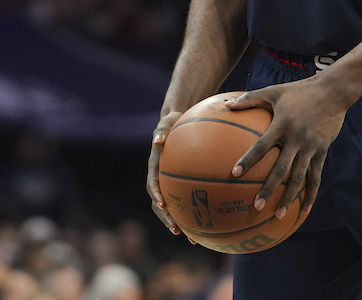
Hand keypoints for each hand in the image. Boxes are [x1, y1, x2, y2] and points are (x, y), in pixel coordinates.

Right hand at [146, 110, 183, 235]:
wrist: (177, 123)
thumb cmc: (172, 122)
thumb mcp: (166, 123)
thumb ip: (161, 130)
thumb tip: (157, 139)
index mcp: (155, 167)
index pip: (151, 185)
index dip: (156, 196)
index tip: (162, 205)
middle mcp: (160, 179)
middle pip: (159, 203)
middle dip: (166, 218)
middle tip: (175, 229)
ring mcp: (170, 184)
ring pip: (172, 207)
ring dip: (179, 222)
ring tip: (192, 238)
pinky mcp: (181, 185)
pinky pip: (187, 201)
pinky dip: (194, 213)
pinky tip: (209, 224)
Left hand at [225, 77, 347, 218]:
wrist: (333, 92)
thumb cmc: (299, 90)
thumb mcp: (274, 91)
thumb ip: (250, 99)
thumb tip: (226, 104)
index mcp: (282, 124)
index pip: (262, 146)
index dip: (248, 160)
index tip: (234, 174)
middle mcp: (296, 138)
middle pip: (281, 168)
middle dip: (268, 188)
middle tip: (256, 205)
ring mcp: (311, 146)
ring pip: (299, 177)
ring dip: (289, 197)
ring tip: (278, 215)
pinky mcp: (322, 151)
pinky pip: (316, 176)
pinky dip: (311, 194)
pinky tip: (305, 209)